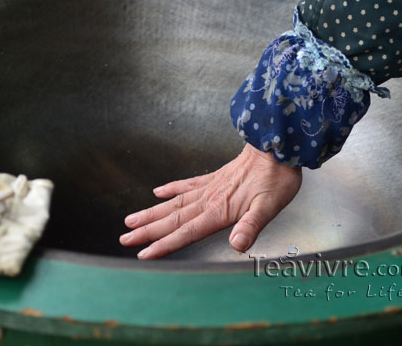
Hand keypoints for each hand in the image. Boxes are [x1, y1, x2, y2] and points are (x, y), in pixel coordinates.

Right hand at [119, 144, 301, 258]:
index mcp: (219, 211)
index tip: (143, 254)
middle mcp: (208, 199)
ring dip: (152, 213)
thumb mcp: (270, 207)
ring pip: (173, 203)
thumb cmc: (276, 179)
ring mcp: (209, 187)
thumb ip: (251, 226)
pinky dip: (171, 189)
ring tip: (131, 220)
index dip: (164, 244)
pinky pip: (186, 184)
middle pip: (172, 219)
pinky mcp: (214, 178)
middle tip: (124, 238)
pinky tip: (158, 192)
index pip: (186, 232)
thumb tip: (237, 245)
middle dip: (147, 231)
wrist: (277, 147)